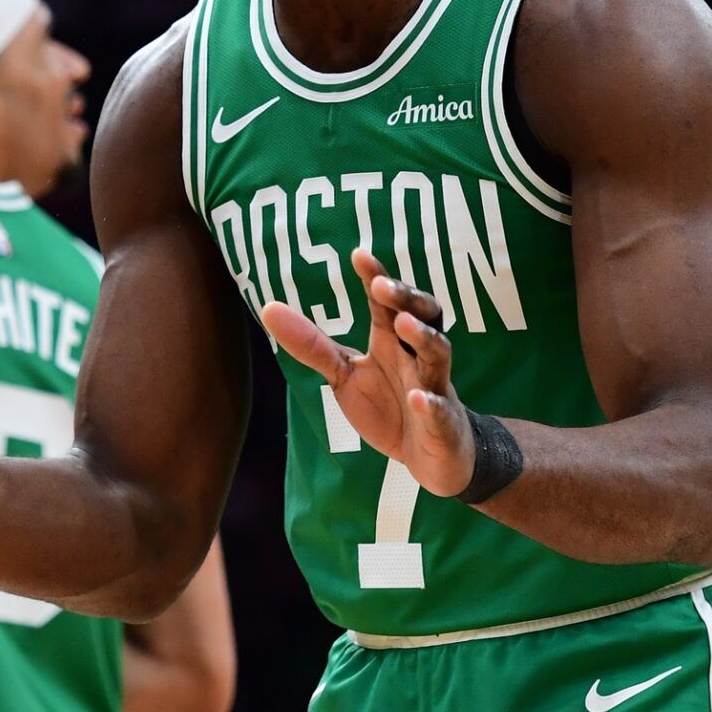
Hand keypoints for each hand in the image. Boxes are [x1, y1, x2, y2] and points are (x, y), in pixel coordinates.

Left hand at [260, 248, 474, 496]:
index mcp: (392, 342)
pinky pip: (439, 411)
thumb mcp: (344, 376)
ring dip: (424, 338)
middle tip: (382, 286)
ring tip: (403, 323)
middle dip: (406, 298)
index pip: (386, 304)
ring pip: (438, 355)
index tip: (359, 255)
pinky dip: (430, 404)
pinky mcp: (442, 424)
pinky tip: (418, 398)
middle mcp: (417, 357)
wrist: (428, 456)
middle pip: (423, 316)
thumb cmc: (389, 406)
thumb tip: (268, 308)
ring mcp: (435, 388)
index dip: (376, 278)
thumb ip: (312, 345)